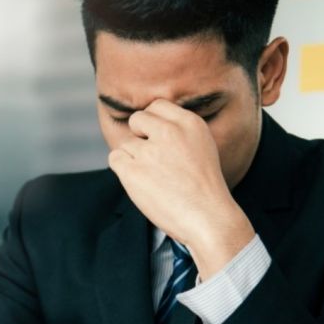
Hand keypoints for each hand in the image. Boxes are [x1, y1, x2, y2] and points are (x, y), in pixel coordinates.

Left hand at [107, 99, 253, 278]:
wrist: (208, 218)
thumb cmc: (204, 188)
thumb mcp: (203, 147)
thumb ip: (179, 131)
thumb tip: (149, 124)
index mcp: (190, 123)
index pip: (158, 105)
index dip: (152, 122)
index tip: (155, 137)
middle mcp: (169, 132)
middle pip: (138, 119)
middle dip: (139, 135)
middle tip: (150, 157)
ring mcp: (150, 151)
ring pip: (125, 143)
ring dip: (133, 158)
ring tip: (152, 177)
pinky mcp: (133, 171)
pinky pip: (115, 158)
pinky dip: (122, 169)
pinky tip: (139, 181)